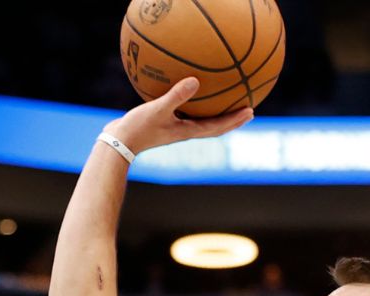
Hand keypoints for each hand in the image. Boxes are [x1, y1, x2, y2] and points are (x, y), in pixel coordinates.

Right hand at [105, 78, 253, 154]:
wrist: (118, 142)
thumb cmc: (138, 128)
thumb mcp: (158, 109)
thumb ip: (177, 96)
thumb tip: (196, 80)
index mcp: (188, 131)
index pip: (218, 126)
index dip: (235, 120)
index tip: (251, 111)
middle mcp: (185, 131)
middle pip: (215, 126)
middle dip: (232, 119)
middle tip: (248, 109)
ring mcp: (175, 128)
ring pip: (202, 120)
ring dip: (216, 114)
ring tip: (226, 102)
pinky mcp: (165, 123)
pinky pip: (185, 112)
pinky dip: (193, 104)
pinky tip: (189, 92)